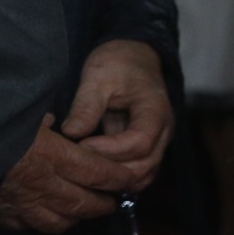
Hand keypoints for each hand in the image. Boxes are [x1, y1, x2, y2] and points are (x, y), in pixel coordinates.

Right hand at [0, 115, 147, 233]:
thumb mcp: (21, 111)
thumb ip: (43, 119)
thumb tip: (53, 121)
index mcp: (52, 156)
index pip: (98, 172)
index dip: (118, 176)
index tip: (129, 177)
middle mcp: (44, 185)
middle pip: (85, 203)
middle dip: (103, 202)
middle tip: (111, 198)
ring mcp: (24, 205)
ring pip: (62, 221)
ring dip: (76, 216)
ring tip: (81, 209)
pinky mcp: (4, 214)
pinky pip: (31, 225)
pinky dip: (43, 221)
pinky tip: (44, 213)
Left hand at [63, 39, 173, 187]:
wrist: (133, 57)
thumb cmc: (117, 63)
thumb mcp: (97, 77)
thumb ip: (86, 106)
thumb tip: (71, 133)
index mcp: (154, 112)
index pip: (139, 143)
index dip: (110, 150)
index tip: (81, 144)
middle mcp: (162, 133)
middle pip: (144, 167)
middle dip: (110, 168)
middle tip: (78, 160)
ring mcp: (156, 143)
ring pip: (142, 175)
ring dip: (114, 177)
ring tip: (84, 166)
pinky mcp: (146, 149)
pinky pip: (137, 172)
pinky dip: (117, 176)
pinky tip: (92, 169)